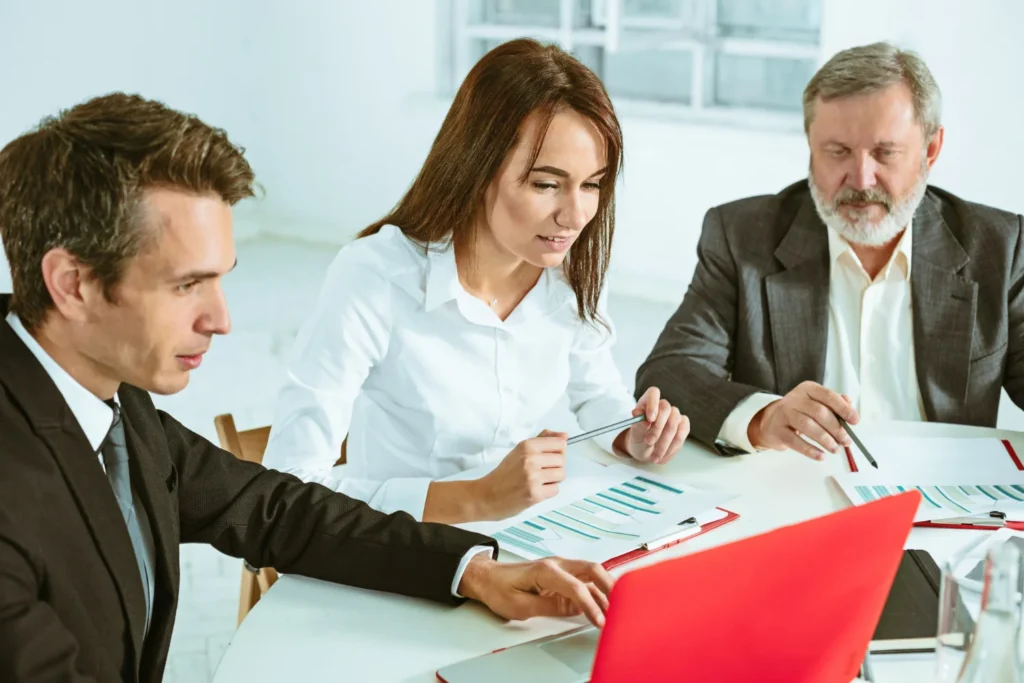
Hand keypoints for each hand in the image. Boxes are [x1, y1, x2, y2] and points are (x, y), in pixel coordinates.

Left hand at [458, 555, 613, 627]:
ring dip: (605, 588)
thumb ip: (548, 607)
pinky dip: (596, 591)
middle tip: (621, 605)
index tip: (601, 621)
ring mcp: (560, 568)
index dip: (591, 605)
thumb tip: (573, 609)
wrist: (488, 577)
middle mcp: (557, 564)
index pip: (575, 587)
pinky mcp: (561, 576)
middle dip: (609, 586)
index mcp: (545, 571)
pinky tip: (603, 605)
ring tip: (617, 606)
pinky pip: (584, 581)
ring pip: (591, 573)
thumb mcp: (519, 606)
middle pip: (591, 569)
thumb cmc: (499, 588)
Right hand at [476, 431, 567, 520]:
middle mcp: (530, 459)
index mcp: (527, 446)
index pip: (559, 443)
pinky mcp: (535, 494)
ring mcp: (533, 477)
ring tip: (538, 481)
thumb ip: (542, 440)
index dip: (556, 451)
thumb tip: (564, 435)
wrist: (486, 496)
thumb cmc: (503, 475)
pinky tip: (536, 490)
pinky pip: (556, 489)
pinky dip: (548, 491)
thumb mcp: (519, 451)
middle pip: (562, 459)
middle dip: (555, 467)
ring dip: (553, 479)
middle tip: (540, 472)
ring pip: (561, 474)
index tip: (548, 457)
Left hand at [614, 386, 689, 463]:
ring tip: (654, 455)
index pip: (653, 393)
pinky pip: (682, 432)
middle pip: (666, 408)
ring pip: (674, 422)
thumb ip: (637, 425)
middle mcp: (662, 406)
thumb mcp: (635, 435)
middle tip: (649, 442)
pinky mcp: (683, 425)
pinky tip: (664, 453)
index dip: (653, 403)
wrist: (647, 451)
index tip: (650, 419)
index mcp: (647, 402)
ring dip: (664, 441)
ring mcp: (674, 415)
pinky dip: (673, 445)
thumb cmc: (639, 439)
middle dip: (657, 428)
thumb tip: (641, 417)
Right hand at [748, 381, 858, 459]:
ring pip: (808, 426)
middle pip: (819, 412)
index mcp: (808, 389)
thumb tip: (851, 410)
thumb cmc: (799, 413)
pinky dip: (810, 450)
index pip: (828, 396)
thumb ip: (834, 405)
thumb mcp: (816, 403)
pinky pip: (795, 441)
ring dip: (825, 439)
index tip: (855, 421)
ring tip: (834, 449)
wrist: (770, 422)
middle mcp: (794, 399)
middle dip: (836, 428)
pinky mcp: (777, 430)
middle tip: (846, 441)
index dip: (843, 408)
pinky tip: (820, 456)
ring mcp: (784, 414)